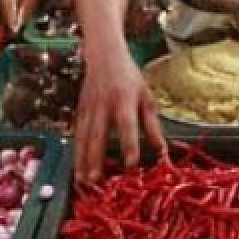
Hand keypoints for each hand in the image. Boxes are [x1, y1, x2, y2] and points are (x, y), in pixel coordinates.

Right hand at [74, 52, 165, 183]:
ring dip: (82, 161)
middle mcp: (103, 106)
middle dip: (96, 158)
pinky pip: (77, 136)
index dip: (129, 145)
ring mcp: (88, 109)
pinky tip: (77, 170)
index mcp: (124, 100)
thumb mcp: (146, 97)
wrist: (104, 57)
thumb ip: (153, 126)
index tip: (131, 165)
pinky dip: (76, 154)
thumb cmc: (130, 79)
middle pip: (99, 135)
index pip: (127, 125)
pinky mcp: (79, 112)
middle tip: (96, 180)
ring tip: (84, 181)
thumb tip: (163, 151)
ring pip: (84, 138)